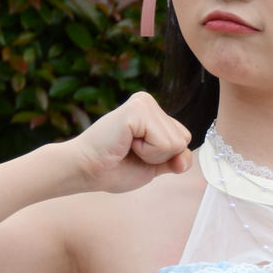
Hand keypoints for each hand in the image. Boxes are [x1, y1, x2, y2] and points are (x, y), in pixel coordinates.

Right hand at [71, 93, 194, 192]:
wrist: (86, 171)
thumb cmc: (114, 169)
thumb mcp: (153, 166)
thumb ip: (174, 160)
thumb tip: (185, 159)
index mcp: (153, 112)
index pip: (184, 140)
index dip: (166, 158)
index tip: (137, 155)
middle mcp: (149, 102)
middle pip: (183, 140)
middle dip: (161, 157)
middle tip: (131, 152)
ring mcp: (144, 102)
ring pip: (176, 142)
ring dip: (152, 155)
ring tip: (127, 148)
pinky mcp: (137, 109)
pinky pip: (164, 142)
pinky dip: (147, 152)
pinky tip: (125, 144)